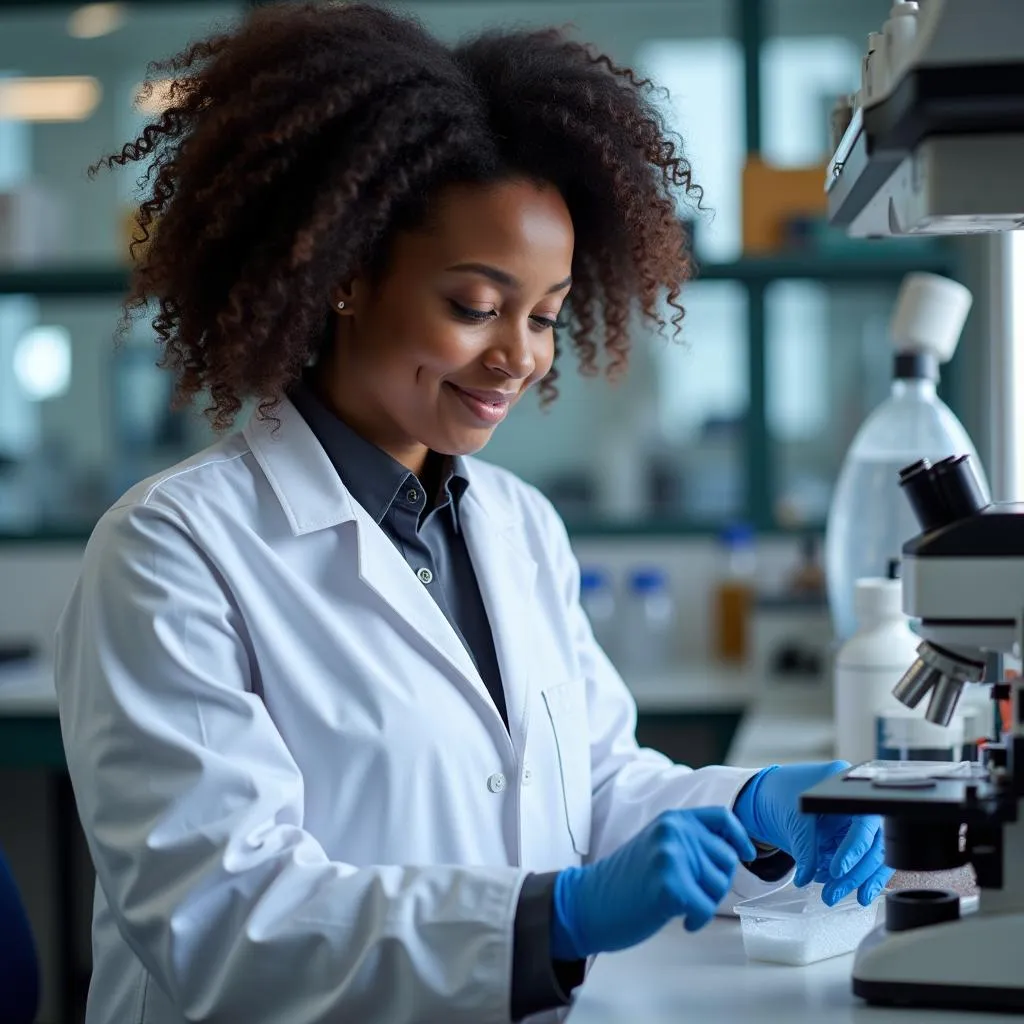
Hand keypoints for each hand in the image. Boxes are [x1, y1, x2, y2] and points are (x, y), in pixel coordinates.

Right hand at [550, 807, 756, 959]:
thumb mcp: (657, 846)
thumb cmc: (625, 882)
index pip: (722, 817)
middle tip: (692, 895)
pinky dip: (697, 921)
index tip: (745, 854)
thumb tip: (732, 851)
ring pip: (719, 885)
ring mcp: (670, 855)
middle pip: (726, 859)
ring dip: (705, 904)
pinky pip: (705, 908)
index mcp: (672, 819)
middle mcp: (673, 830)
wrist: (588, 903)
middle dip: (716, 884)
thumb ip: (688, 840)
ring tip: (679, 905)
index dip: (740, 837)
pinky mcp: (669, 884)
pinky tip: (680, 920)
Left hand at [733, 761, 892, 906]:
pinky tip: (833, 887)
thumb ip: (804, 849)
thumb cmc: (779, 794)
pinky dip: (850, 878)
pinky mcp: (848, 840)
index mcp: (846, 789)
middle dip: (856, 874)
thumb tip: (807, 879)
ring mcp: (854, 824)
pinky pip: (860, 862)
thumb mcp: (793, 819)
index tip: (837, 870)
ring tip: (832, 896)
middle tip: (834, 893)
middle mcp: (857, 806)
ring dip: (856, 881)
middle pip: (874, 844)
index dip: (855, 849)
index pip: (864, 822)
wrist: (766, 797)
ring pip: (872, 857)